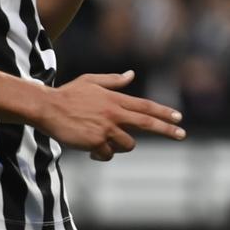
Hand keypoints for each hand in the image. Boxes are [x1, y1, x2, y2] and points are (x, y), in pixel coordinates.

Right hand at [37, 71, 185, 160]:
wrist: (47, 107)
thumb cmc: (68, 94)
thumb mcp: (91, 81)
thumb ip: (113, 81)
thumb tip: (131, 74)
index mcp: (115, 99)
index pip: (146, 106)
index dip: (164, 112)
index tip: (179, 117)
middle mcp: (114, 113)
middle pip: (147, 122)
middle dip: (167, 129)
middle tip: (182, 134)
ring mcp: (106, 128)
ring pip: (128, 144)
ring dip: (120, 146)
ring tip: (102, 142)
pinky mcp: (95, 142)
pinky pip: (107, 154)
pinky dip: (102, 154)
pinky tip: (90, 150)